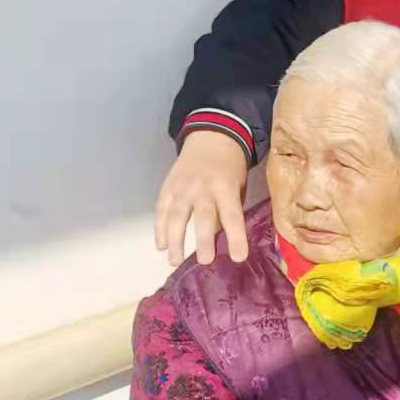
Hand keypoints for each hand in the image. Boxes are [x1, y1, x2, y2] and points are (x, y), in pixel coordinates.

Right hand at [155, 130, 249, 267]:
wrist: (210, 138)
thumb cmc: (230, 169)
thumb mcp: (238, 186)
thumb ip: (230, 209)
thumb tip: (224, 241)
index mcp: (225, 186)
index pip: (232, 215)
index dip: (235, 237)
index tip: (239, 258)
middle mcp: (202, 187)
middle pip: (202, 216)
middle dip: (203, 240)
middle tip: (205, 261)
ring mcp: (182, 187)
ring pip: (176, 215)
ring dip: (175, 240)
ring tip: (175, 261)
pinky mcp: (168, 187)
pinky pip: (161, 209)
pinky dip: (159, 228)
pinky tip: (161, 245)